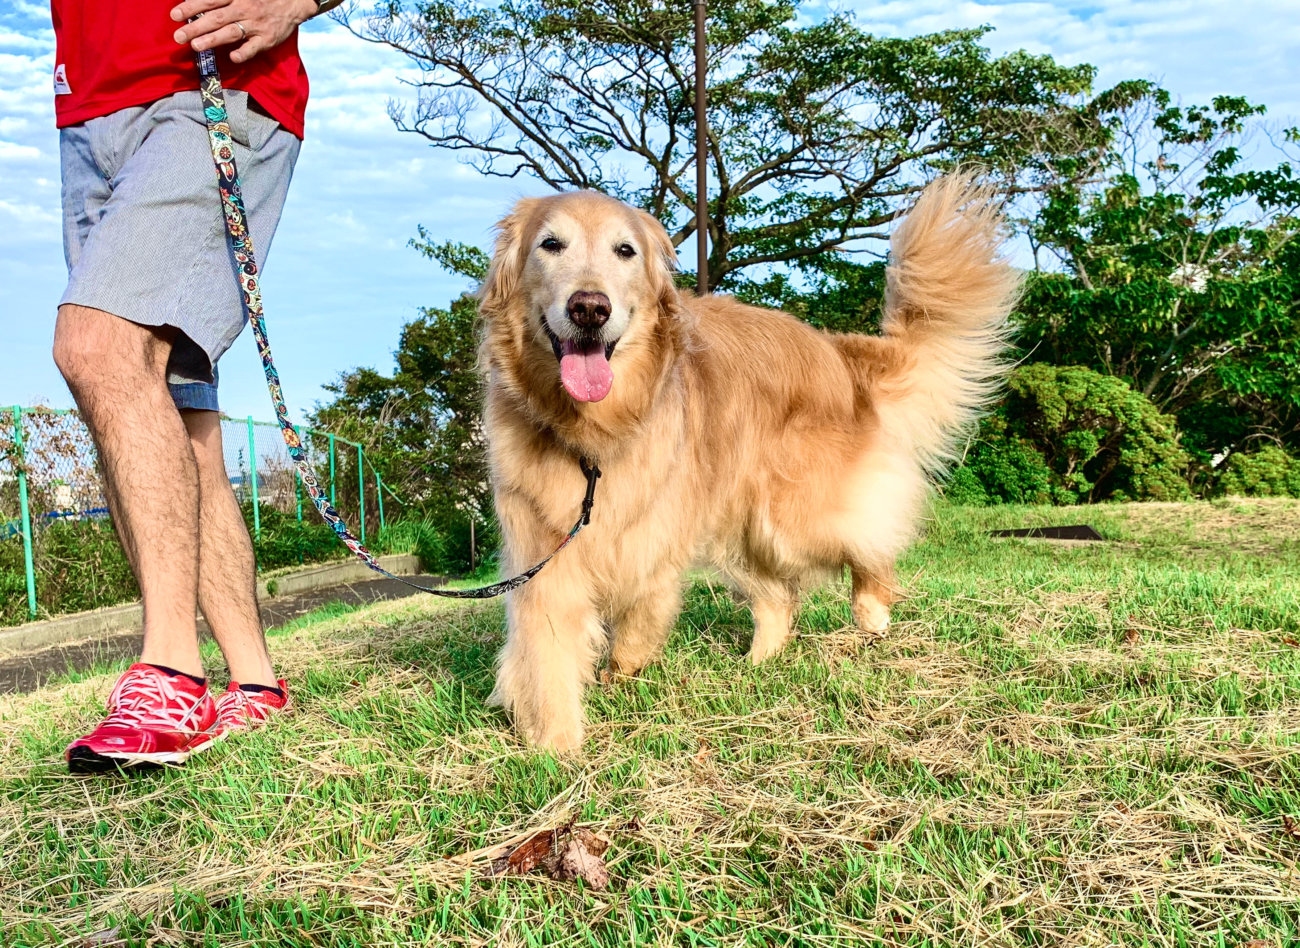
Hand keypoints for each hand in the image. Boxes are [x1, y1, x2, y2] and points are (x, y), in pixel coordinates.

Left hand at [171, 0, 317, 63]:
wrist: (293, 2)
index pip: (209, 1)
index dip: (191, 7)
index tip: (175, 15)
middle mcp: (244, 9)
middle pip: (216, 18)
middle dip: (195, 26)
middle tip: (178, 36)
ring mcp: (256, 25)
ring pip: (231, 32)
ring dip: (212, 39)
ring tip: (194, 46)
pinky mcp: (267, 39)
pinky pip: (254, 47)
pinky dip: (244, 52)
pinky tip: (233, 57)